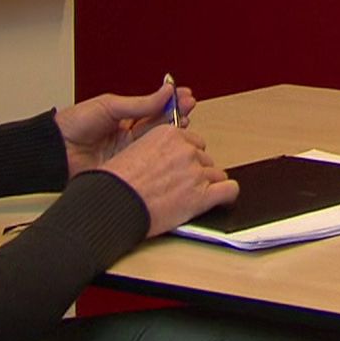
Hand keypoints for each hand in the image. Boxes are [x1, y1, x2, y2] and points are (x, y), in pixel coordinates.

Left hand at [55, 83, 198, 177]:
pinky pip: (148, 160)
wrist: (54, 150)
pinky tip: (172, 145)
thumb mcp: (109, 106)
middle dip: (176, 114)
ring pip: (157, 142)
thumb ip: (139, 103)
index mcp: (123, 118)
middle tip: (189, 105)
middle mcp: (128, 136)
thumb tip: (164, 92)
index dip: (169, 103)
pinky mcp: (127, 168)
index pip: (152, 109)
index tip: (185, 95)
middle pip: (158, 125)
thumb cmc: (73, 124)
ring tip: (185, 120)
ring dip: (173, 131)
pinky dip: (161, 152)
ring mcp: (128, 152)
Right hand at [100, 125, 239, 236]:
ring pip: (217, 175)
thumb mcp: (131, 150)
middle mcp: (185, 150)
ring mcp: (196, 172)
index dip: (186, 156)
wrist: (110, 206)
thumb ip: (154, 148)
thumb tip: (164, 155)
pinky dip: (226, 195)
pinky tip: (220, 199)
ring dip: (207, 185)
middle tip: (179, 185)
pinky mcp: (202, 195)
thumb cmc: (114, 184)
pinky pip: (229, 190)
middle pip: (205, 158)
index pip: (193, 141)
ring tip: (188, 197)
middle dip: (195, 171)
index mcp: (168, 134)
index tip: (179, 167)